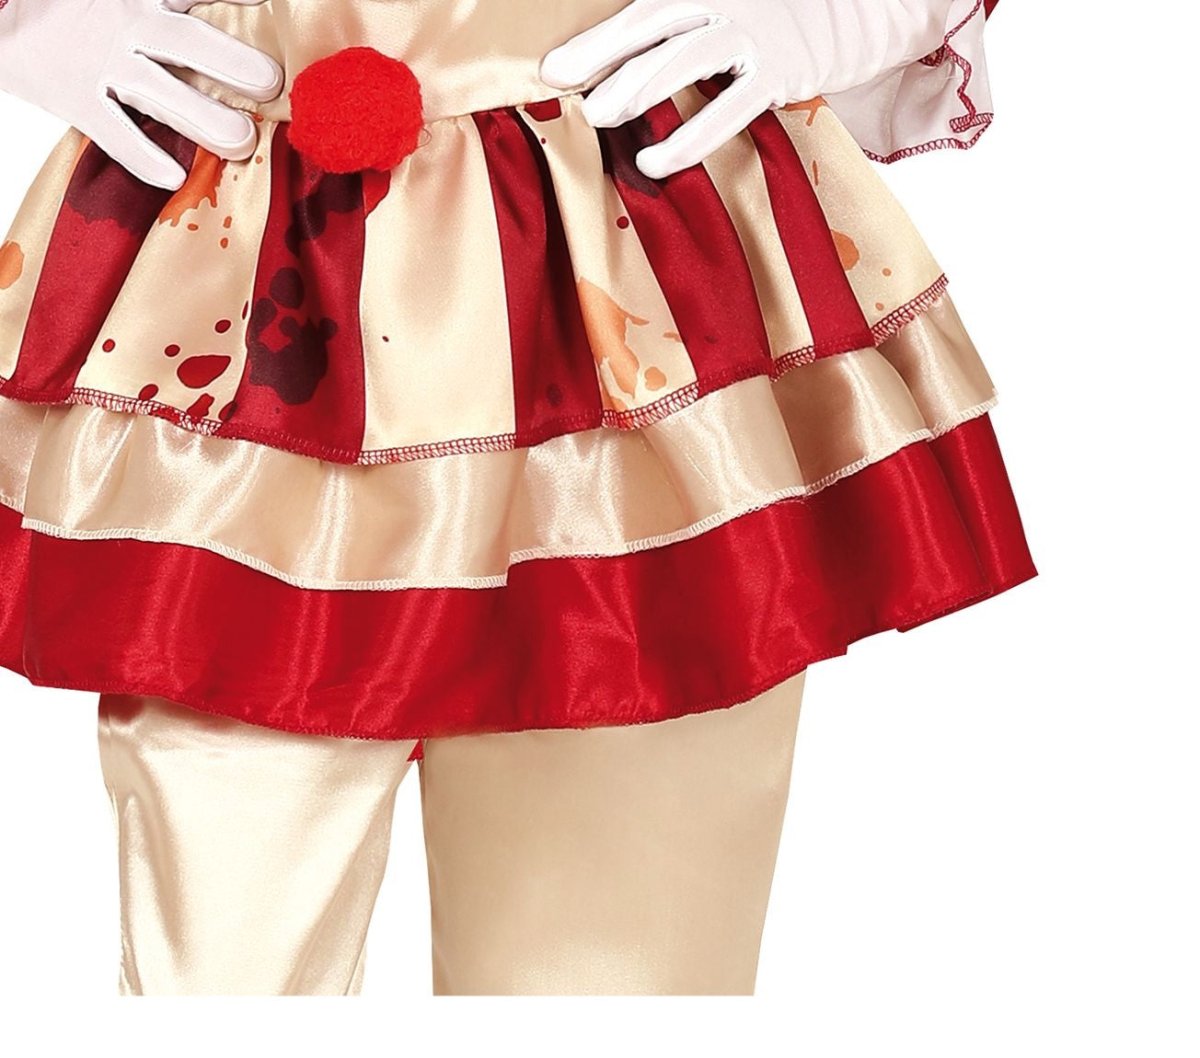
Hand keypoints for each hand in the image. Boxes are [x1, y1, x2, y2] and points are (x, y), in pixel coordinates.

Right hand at [0, 0, 283, 189]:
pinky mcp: (75, 97)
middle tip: (270, 84)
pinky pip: (113, 131)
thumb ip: (179, 6)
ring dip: (203, 118)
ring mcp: (101, 62)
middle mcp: (126, 22)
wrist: (10, 21)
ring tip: (242, 141)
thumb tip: (251, 7)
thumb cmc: (91, 11)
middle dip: (231, 63)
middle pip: (186, 43)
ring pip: (159, 92)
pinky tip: (174, 177)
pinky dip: (142, 156)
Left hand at [540, 0, 952, 178]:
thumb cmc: (789, 14)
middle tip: (561, 83)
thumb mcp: (736, 9)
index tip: (552, 66)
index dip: (597, 36)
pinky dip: (687, 137)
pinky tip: (654, 160)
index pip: (643, 9)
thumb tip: (635, 62)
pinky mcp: (783, 71)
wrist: (873, 6)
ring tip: (598, 115)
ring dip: (635, 87)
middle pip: (652, 23)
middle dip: (601, 54)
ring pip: (682, 58)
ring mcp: (756, 32)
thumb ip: (688, 29)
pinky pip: (726, 110)